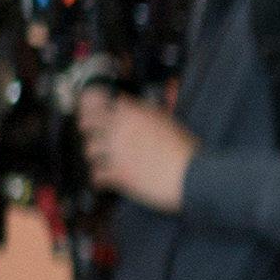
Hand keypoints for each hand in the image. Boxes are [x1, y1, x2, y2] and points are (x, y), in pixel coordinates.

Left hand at [78, 88, 195, 210]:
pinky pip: (96, 176)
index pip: (96, 99)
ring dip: (96, 155)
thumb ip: (142, 111)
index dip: (91, 103)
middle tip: (92, 132)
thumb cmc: (185, 149)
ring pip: (89, 150)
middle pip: (86, 122)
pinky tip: (105, 180)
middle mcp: (119, 130)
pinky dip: (100, 179)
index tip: (92, 107)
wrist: (192, 174)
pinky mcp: (117, 174)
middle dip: (88, 128)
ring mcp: (116, 152)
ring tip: (104, 159)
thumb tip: (124, 103)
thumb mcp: (166, 120)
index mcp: (131, 114)